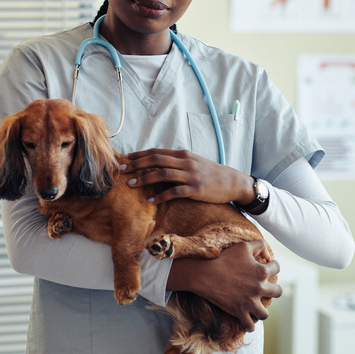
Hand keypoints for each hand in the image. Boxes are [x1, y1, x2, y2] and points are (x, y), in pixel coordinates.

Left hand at [121, 148, 253, 204]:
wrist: (233, 182)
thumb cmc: (211, 173)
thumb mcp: (194, 162)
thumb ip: (177, 162)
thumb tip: (157, 164)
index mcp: (183, 155)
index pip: (156, 152)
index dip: (139, 155)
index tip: (124, 159)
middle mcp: (185, 162)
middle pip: (156, 160)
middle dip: (136, 164)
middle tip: (121, 170)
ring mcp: (191, 175)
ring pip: (162, 174)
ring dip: (144, 178)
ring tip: (130, 184)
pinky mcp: (196, 189)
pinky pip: (174, 192)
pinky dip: (161, 196)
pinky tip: (151, 200)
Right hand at [167, 240, 281, 331]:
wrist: (205, 274)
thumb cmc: (224, 258)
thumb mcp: (243, 246)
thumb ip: (260, 245)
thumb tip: (268, 256)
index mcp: (262, 271)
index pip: (277, 268)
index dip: (273, 266)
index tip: (268, 267)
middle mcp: (259, 288)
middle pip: (278, 292)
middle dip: (273, 289)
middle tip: (265, 289)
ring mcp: (249, 302)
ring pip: (265, 313)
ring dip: (263, 310)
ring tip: (257, 307)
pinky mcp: (238, 311)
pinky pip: (249, 325)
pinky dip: (250, 325)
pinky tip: (248, 320)